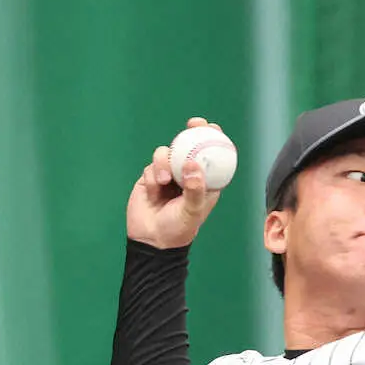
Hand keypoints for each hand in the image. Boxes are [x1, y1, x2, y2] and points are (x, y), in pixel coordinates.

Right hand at [126, 117, 222, 248]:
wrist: (152, 240)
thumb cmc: (179, 229)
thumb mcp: (192, 211)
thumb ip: (195, 190)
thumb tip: (192, 165)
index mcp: (204, 183)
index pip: (211, 158)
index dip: (213, 140)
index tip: (214, 128)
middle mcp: (186, 176)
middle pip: (189, 147)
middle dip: (191, 133)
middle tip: (194, 124)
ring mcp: (168, 176)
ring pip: (166, 154)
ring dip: (164, 162)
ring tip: (164, 181)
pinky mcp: (150, 178)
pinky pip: (151, 166)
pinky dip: (152, 175)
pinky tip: (154, 189)